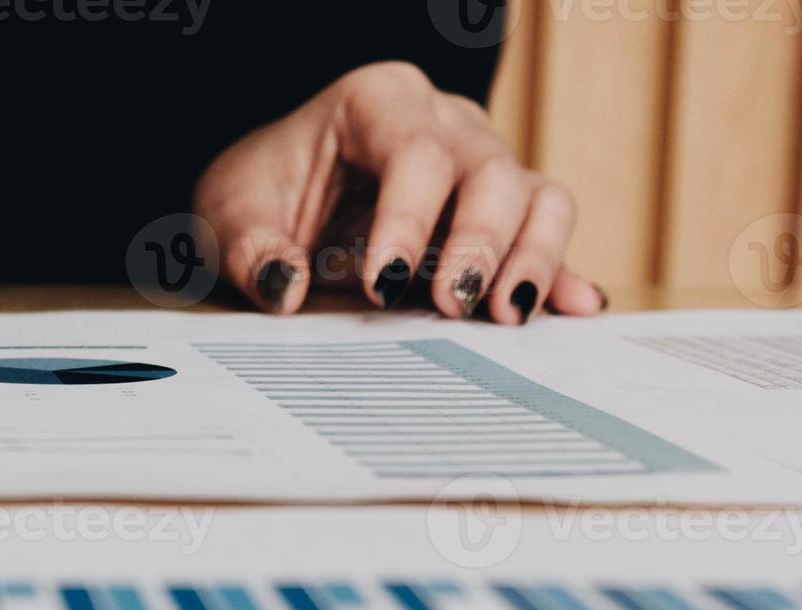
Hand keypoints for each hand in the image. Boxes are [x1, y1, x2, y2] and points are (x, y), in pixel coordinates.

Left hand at [195, 61, 605, 323]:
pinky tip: (569, 309)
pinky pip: (546, 233)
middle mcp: (444, 121)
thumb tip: (284, 287)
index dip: (407, 220)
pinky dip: (558, 272)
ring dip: (531, 257)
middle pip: (490, 171)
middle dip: (480, 242)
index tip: (380, 285)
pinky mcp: (501, 211)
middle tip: (453, 305)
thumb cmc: (262, 192)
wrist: (275, 198)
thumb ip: (252, 249)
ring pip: (537, 196)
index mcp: (378, 101)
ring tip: (507, 316)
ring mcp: (481, 163)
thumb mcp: (232, 215)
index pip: (415, 151)